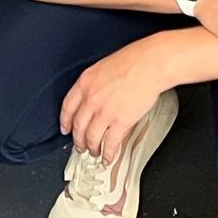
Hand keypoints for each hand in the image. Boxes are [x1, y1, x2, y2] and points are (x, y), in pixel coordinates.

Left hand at [59, 41, 170, 164]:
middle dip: (78, 140)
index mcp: (86, 82)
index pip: (67, 107)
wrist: (152, 63)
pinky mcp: (120, 122)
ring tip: (94, 152)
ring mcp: (105, 112)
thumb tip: (95, 97)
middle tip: (80, 146)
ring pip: (91, 138)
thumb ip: (96, 84)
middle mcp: (91, 98)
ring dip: (92, 148)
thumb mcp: (106, 66)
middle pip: (78, 126)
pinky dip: (108, 154)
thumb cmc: (136, 59)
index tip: (66, 128)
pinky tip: (108, 157)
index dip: (65, 121)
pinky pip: (110, 143)